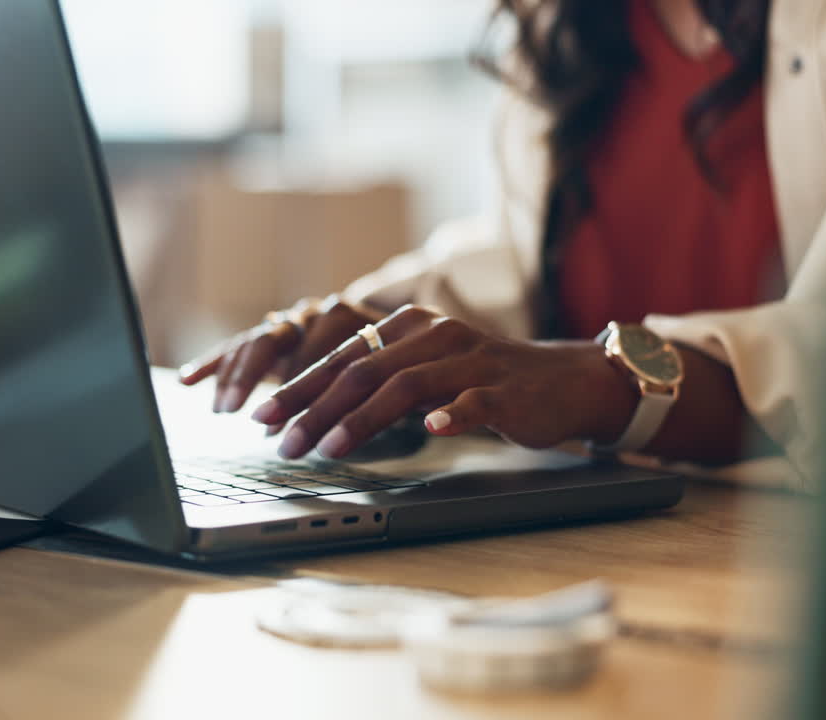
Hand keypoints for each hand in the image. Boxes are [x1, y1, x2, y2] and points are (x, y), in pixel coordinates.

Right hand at [178, 295, 384, 420]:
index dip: (307, 390)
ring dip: (238, 375)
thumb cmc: (397, 369)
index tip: (292, 425)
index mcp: (352, 321)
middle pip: (280, 340)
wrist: (399, 333)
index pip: (323, 352)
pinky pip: (239, 344)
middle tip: (253, 418)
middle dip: (260, 381)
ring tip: (224, 410)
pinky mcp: (274, 331)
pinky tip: (187, 381)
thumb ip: (390, 399)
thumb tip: (410, 427)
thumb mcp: (399, 383)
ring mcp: (294, 320)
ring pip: (258, 340)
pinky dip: (215, 362)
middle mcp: (317, 313)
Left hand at [249, 305, 638, 459]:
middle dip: (316, 408)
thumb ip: (378, 384)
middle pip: (364, 369)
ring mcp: (472, 362)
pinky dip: (450, 416)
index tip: (263, 417)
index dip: (299, 387)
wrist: (562, 381)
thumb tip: (312, 412)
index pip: (343, 357)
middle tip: (283, 441)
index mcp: (410, 327)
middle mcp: (436, 336)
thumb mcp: (426, 372)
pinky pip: (473, 402)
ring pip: (407, 385)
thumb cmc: (484, 381)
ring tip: (328, 447)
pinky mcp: (505, 391)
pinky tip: (429, 432)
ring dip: (362, 419)